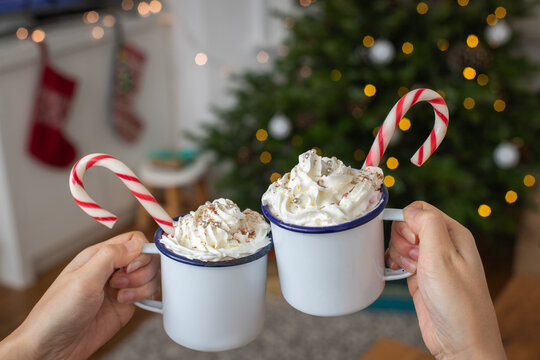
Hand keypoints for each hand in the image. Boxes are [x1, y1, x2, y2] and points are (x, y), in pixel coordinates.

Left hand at [0, 231, 159, 359]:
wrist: (54, 347)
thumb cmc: (57, 313)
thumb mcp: (83, 279)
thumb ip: (110, 256)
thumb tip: (136, 244)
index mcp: (99, 256)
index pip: (133, 240)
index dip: (140, 251)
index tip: (132, 267)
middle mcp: (112, 268)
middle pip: (146, 257)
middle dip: (140, 271)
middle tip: (120, 283)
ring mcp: (121, 286)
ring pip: (150, 275)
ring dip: (141, 286)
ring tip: (120, 296)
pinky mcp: (127, 303)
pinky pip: (148, 293)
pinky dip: (144, 297)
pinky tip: (126, 303)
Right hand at [385, 201, 505, 359]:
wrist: (459, 341)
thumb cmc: (457, 302)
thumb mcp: (442, 256)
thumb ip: (427, 225)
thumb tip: (410, 209)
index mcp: (453, 234)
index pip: (422, 210)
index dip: (409, 222)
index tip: (411, 241)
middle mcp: (443, 245)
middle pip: (408, 226)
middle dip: (402, 240)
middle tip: (414, 260)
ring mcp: (431, 262)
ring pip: (401, 243)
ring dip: (398, 254)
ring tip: (411, 271)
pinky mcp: (420, 277)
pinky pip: (399, 261)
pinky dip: (394, 265)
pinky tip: (398, 274)